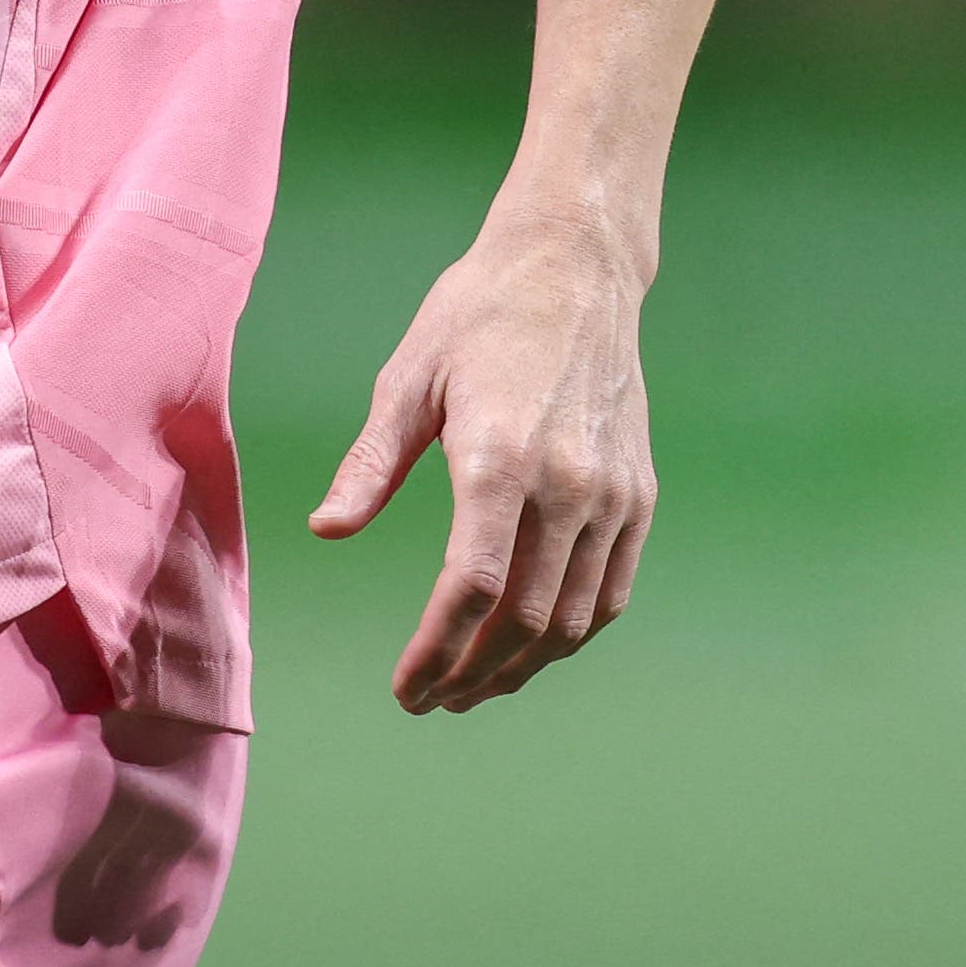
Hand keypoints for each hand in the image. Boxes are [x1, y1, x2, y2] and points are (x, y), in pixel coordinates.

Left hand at [307, 216, 656, 712]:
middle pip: (524, 619)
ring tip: (474, 687)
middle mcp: (567, 484)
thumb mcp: (408, 377)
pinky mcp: (639, 495)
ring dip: (522, 668)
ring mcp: (612, 494)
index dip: (435, 651)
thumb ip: (370, 463)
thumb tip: (326, 530)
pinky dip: (572, 635)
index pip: (472, 587)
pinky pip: (610, 591)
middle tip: (430, 699)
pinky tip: (532, 647)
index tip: (405, 687)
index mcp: (499, 456)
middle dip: (472, 674)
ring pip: (573, 620)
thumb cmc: (478, 314)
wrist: (577, 267)